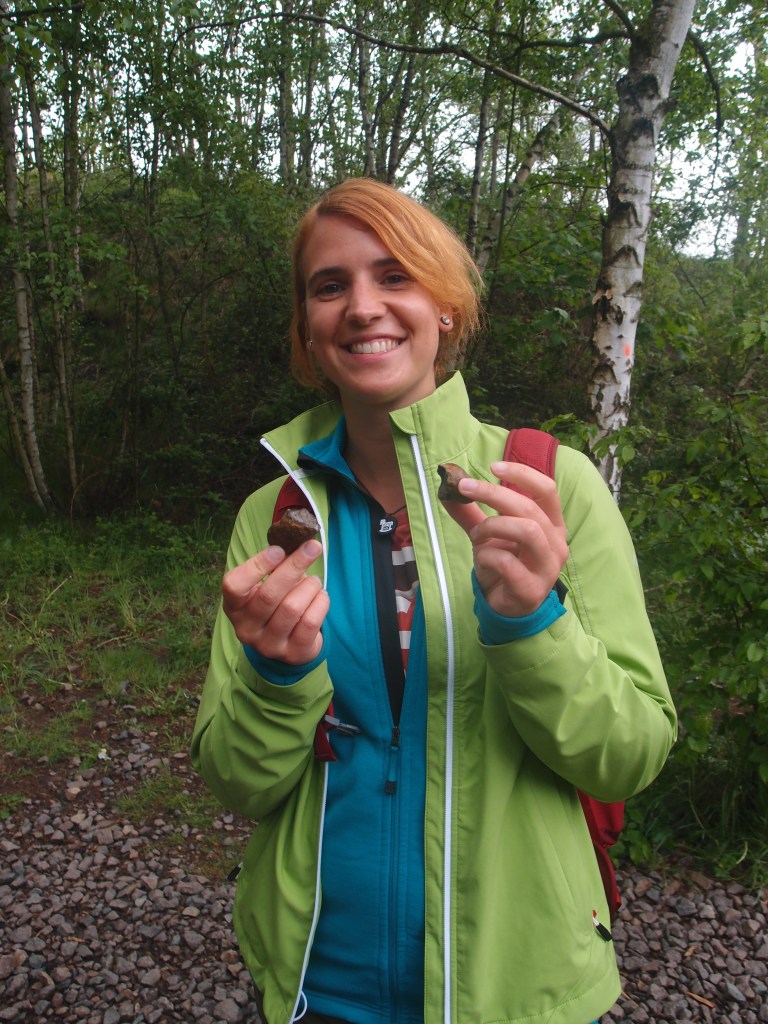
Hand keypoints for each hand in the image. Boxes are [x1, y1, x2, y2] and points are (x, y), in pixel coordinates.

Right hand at [222, 540, 328, 664]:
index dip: (256, 565)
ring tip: (314, 581)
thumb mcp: (266, 585)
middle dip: (294, 567)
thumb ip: (274, 566)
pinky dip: (320, 602)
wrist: (288, 643)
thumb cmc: (276, 604)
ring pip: (292, 608)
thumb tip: (297, 541)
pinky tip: (320, 596)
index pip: (234, 585)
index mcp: (234, 607)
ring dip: (309, 586)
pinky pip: (310, 622)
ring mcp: (269, 645)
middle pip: (268, 595)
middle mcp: (246, 629)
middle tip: (312, 548)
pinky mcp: (293, 653)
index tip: (279, 550)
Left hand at [441, 461, 567, 617]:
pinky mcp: (532, 589)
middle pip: (530, 507)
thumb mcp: (486, 535)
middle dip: (494, 493)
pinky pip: (508, 562)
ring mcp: (547, 568)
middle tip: (465, 488)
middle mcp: (556, 543)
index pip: (547, 490)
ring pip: (527, 531)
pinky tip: (481, 560)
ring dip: (493, 526)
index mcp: (551, 524)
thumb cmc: (503, 567)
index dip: (522, 474)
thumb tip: (448, 487)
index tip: (494, 467)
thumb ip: (471, 513)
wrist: (506, 609)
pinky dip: (487, 556)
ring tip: (476, 535)